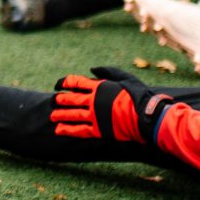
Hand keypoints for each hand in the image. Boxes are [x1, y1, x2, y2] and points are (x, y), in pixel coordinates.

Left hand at [48, 73, 169, 145]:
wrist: (146, 115)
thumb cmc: (139, 95)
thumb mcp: (125, 78)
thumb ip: (108, 71)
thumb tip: (92, 69)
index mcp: (99, 86)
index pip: (75, 82)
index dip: (64, 83)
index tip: (57, 85)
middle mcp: (94, 100)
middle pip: (71, 99)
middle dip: (61, 100)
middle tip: (54, 101)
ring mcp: (95, 115)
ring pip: (72, 115)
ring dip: (61, 115)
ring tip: (53, 116)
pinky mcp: (99, 129)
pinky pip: (80, 130)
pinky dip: (68, 130)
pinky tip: (59, 130)